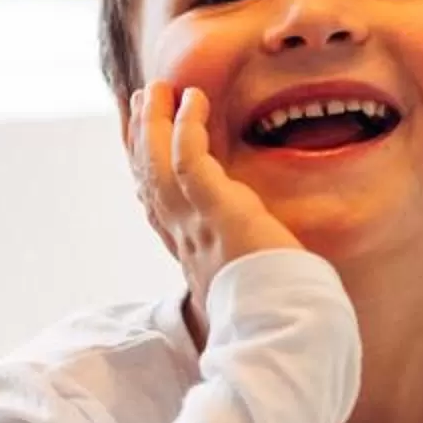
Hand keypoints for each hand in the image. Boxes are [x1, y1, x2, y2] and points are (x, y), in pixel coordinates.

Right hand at [128, 83, 304, 332]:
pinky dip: (187, 127)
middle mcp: (185, 240)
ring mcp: (197, 226)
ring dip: (151, 124)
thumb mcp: (252, 288)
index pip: (157, 208)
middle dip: (139, 138)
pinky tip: (193, 100)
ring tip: (155, 89)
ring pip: (156, 165)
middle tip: (140, 101)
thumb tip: (269, 267)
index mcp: (191, 257)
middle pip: (147, 180)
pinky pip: (189, 161)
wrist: (283, 332)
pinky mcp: (219, 213)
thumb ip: (248, 270)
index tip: (139, 148)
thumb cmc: (279, 315)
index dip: (144, 173)